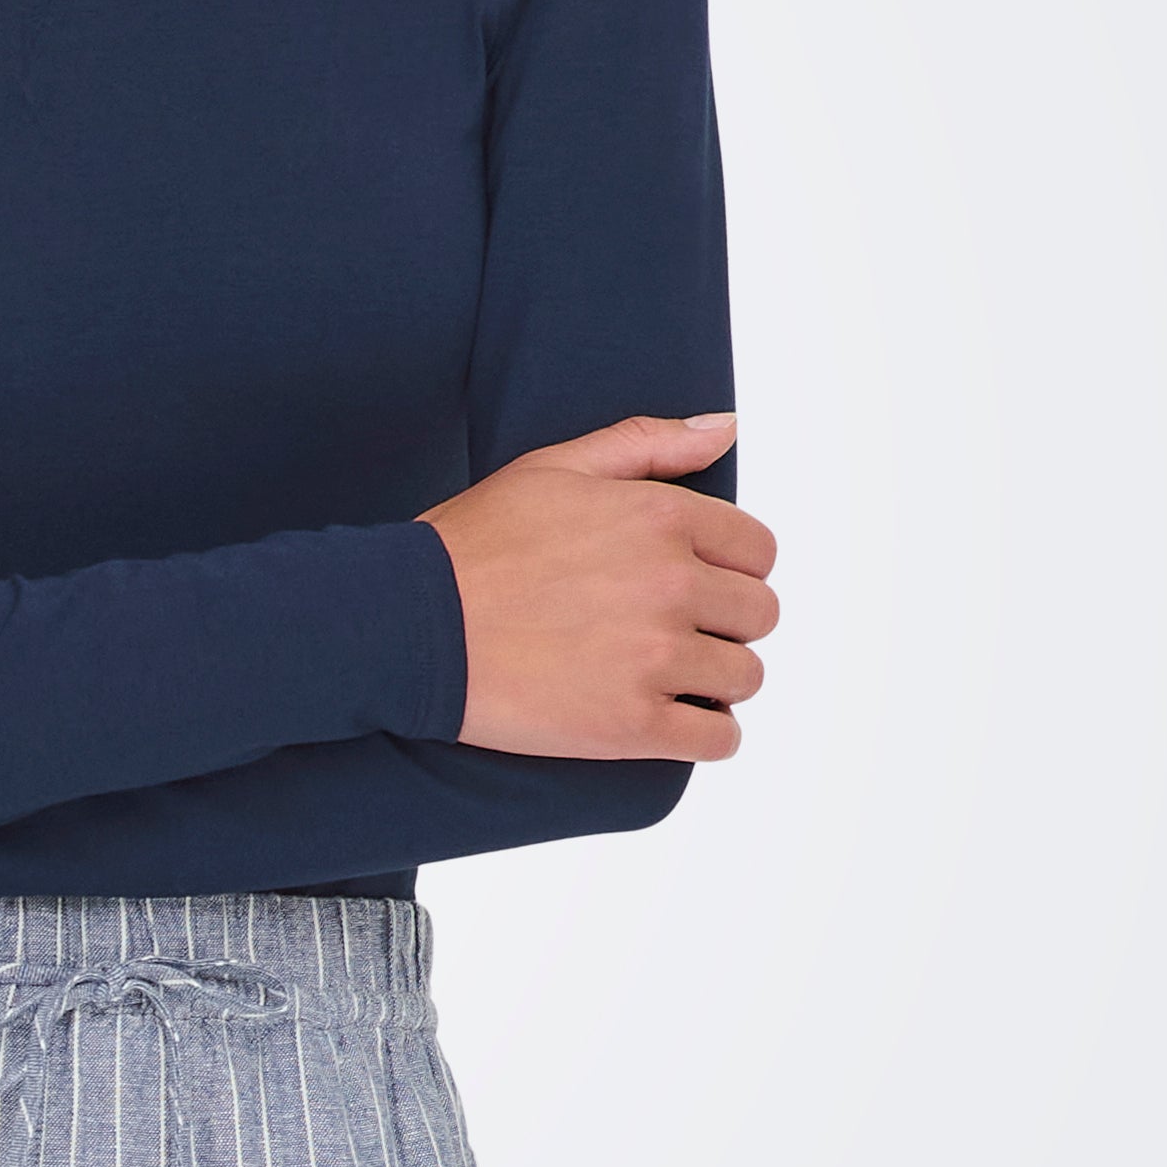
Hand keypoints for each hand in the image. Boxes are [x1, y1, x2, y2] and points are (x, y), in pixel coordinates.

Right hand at [420, 413, 776, 761]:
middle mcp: (670, 585)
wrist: (408, 626)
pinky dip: (710, 734)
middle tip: (675, 631)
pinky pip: (718, 738)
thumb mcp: (554, 467)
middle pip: (758, 614)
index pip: (757, 550)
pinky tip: (675, 721)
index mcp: (660, 517)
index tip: (696, 585)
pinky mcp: (633, 725)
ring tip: (669, 677)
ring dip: (717, 679)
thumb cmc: (474, 544)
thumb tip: (723, 428)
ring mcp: (654, 658)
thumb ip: (647, 443)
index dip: (730, 569)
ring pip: (745, 677)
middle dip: (725, 623)